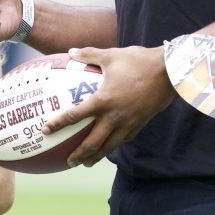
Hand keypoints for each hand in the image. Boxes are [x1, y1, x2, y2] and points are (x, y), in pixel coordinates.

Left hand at [44, 45, 174, 167]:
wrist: (168, 72)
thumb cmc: (138, 60)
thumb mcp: (111, 55)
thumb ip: (89, 54)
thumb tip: (71, 51)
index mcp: (103, 100)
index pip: (74, 116)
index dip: (58, 124)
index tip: (45, 130)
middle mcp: (114, 116)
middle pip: (92, 142)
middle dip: (79, 154)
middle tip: (68, 162)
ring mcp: (128, 123)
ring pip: (110, 146)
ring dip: (96, 156)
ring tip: (87, 163)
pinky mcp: (140, 124)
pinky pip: (124, 139)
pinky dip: (115, 144)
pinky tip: (111, 145)